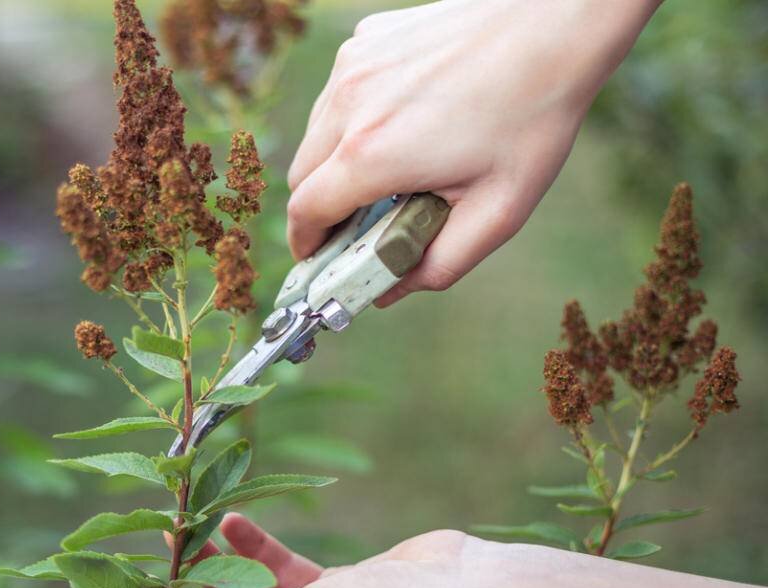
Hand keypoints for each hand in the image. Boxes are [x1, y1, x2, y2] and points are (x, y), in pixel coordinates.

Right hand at [286, 0, 660, 306]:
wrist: (554, 22)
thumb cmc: (533, 113)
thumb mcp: (499, 211)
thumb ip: (439, 265)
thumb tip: (390, 292)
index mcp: (372, 154)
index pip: (305, 213)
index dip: (306, 244)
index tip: (318, 259)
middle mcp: (349, 106)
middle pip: (300, 175)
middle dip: (319, 208)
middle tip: (356, 225)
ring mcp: (353, 66)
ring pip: (316, 133)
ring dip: (334, 162)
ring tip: (388, 170)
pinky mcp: (365, 41)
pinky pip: (339, 94)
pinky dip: (353, 118)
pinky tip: (404, 120)